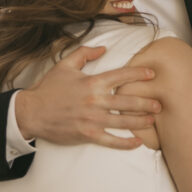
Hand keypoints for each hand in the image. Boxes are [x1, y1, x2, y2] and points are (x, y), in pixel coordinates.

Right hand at [16, 45, 160, 149]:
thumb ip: (84, 53)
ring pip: (123, 122)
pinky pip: (111, 140)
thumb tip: (103, 48)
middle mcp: (95, 100)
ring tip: (153, 121)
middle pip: (127, 102)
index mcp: (92, 82)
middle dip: (146, 103)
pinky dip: (126, 143)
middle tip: (159, 104)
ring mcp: (92, 119)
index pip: (120, 76)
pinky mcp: (88, 134)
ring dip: (141, 121)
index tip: (151, 74)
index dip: (138, 74)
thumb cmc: (49, 88)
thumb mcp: (64, 65)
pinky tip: (137, 142)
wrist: (32, 112)